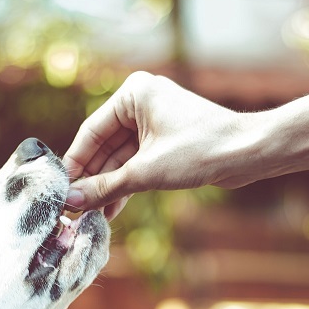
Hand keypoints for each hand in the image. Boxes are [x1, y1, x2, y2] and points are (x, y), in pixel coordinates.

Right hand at [62, 72, 253, 219]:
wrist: (247, 154)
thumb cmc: (200, 150)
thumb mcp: (146, 172)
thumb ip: (106, 186)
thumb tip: (72, 200)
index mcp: (134, 93)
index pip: (92, 131)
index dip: (76, 164)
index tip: (61, 190)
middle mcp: (142, 102)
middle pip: (106, 147)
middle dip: (93, 180)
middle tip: (75, 209)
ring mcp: (156, 122)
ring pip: (122, 158)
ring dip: (109, 187)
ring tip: (91, 216)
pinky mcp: (167, 142)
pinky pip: (138, 163)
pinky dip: (127, 184)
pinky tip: (111, 209)